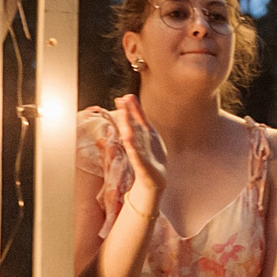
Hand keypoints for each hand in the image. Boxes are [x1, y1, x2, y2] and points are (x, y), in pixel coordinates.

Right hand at [115, 95, 168, 216]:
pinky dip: (131, 145)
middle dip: (126, 113)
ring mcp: (137, 152)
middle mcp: (137, 142)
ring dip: (126, 125)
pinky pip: (134, 152)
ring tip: (124, 113)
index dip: (131, 108)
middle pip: (129, 124)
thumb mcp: (149, 136)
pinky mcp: (140, 163)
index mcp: (141, 135)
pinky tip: (128, 137)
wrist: (155, 180)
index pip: (135, 119)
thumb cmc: (151, 157)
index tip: (126, 96)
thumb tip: (137, 107)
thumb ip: (143, 121)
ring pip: (130, 136)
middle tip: (121, 100)